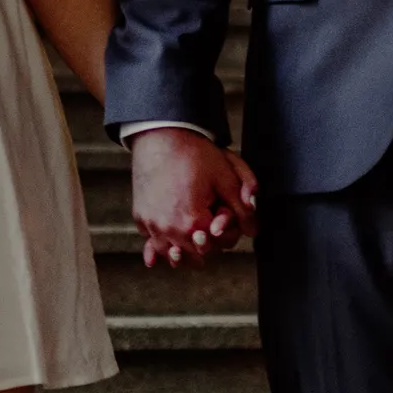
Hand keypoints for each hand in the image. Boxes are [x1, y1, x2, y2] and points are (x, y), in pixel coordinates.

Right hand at [129, 128, 257, 266]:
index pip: (215, 245)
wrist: (162, 136)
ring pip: (169, 254)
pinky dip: (160, 245)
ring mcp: (151, 224)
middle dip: (205, 246)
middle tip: (210, 234)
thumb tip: (252, 230)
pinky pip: (151, 242)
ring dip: (182, 251)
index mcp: (192, 221)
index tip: (223, 221)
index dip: (224, 234)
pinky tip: (166, 248)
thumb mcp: (226, 178)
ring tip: (191, 245)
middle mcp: (168, 228)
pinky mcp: (140, 217)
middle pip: (193, 255)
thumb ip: (242, 208)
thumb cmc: (194, 155)